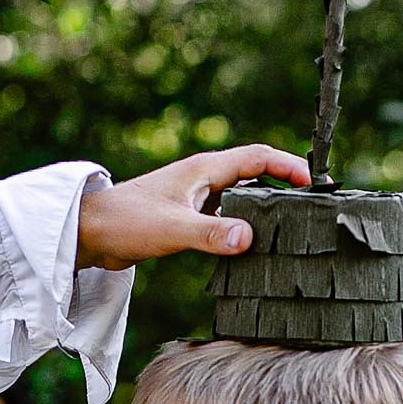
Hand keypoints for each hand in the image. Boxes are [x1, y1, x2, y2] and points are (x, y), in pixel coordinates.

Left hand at [74, 145, 311, 271]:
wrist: (88, 233)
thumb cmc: (124, 222)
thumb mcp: (172, 229)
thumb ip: (210, 234)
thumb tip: (248, 239)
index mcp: (203, 170)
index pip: (257, 158)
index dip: (288, 166)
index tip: (314, 182)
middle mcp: (202, 179)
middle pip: (254, 173)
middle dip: (284, 184)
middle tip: (310, 204)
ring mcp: (193, 196)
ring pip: (240, 195)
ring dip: (264, 206)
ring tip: (288, 226)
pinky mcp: (184, 215)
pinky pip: (224, 214)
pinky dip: (242, 223)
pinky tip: (248, 245)